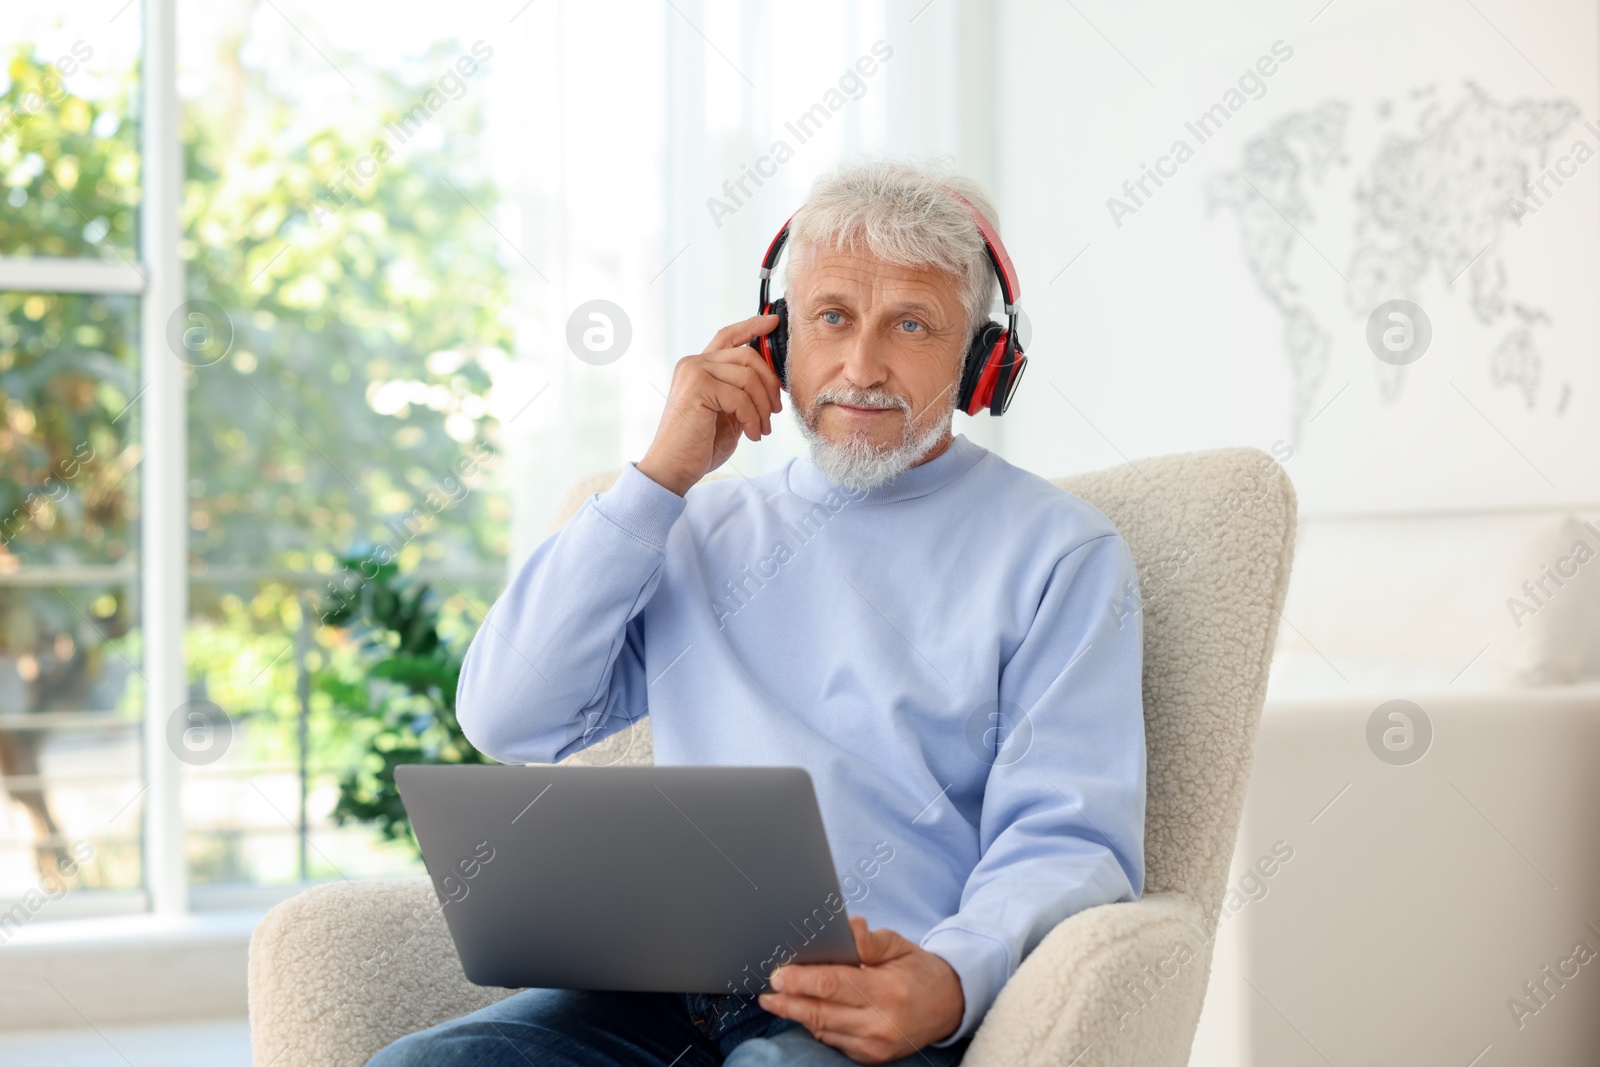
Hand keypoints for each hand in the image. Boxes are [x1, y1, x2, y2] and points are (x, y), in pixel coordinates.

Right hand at [636, 314, 782, 495]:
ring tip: (762, 429)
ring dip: (763, 407)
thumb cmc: (700, 444)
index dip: (752, 326)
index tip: (773, 323)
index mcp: (699, 367)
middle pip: (747, 355)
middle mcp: (694, 363)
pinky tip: (752, 435)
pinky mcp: (697, 388)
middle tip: (774, 412)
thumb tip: (770, 382)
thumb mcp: (727, 413)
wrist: (674, 467)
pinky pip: (740, 397)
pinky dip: (753, 418)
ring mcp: (694, 373)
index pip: (728, 336)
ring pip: (748, 377)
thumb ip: (741, 392)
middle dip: (769, 384)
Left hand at [758, 916, 964, 1064]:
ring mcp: (875, 1046)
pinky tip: (808, 1011)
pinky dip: (818, 1026)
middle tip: (767, 993)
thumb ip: (869, 941)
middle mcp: (879, 1023)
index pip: (832, 985)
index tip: (778, 975)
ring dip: (799, 1014)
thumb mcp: (898, 945)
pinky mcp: (871, 1058)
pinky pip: (833, 1040)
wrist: (948, 1006)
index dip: (800, 980)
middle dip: (788, 1002)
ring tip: (780, 1000)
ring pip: (822, 1030)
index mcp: (887, 991)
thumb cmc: (918, 971)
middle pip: (820, 1013)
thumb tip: (848, 927)